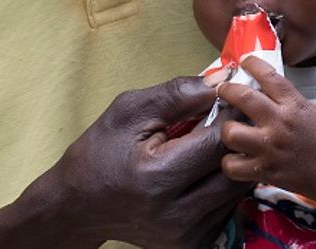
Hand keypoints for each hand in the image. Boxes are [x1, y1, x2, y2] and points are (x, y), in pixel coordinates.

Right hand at [38, 76, 251, 247]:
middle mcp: (176, 214)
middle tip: (227, 120)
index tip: (230, 99)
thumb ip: (177, 94)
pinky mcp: (193, 244)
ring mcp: (187, 234)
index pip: (217, 142)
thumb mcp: (129, 112)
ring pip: (237, 190)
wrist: (78, 207)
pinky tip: (203, 171)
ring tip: (212, 144)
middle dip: (236, 140)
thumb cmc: (100, 153)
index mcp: (157, 178)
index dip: (230, 116)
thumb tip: (221, 82)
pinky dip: (222, 185)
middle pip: (235, 168)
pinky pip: (228, 208)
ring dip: (233, 163)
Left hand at [215, 56, 315, 204]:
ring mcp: (270, 148)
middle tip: (222, 90)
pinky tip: (236, 158)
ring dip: (227, 129)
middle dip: (227, 90)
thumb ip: (287, 101)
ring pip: (231, 133)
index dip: (252, 63)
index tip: (243, 60)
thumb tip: (261, 91)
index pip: (269, 76)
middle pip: (243, 98)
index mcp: (294, 105)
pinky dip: (230, 162)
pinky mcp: (265, 171)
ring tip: (231, 130)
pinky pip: (233, 165)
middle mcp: (280, 123)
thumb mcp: (311, 110)